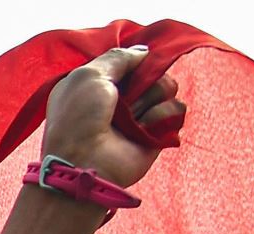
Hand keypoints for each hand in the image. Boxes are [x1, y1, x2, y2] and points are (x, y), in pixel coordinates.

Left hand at [42, 46, 185, 188]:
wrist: (83, 162)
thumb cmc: (78, 118)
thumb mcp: (89, 75)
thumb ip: (117, 57)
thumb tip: (143, 52)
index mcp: (101, 83)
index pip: (132, 60)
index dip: (135, 60)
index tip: (132, 65)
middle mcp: (122, 98)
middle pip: (153, 70)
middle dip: (145, 78)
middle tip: (126, 96)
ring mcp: (140, 116)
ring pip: (167, 87)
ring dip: (150, 97)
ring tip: (131, 117)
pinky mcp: (156, 133)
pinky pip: (176, 109)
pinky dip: (161, 116)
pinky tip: (143, 129)